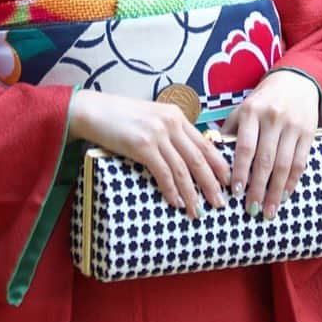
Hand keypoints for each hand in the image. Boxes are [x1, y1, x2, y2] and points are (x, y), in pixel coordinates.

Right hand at [69, 90, 229, 219]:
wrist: (94, 110)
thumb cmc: (120, 116)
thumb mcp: (152, 117)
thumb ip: (169, 132)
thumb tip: (186, 156)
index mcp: (176, 116)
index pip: (204, 143)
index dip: (219, 165)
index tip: (228, 182)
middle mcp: (171, 123)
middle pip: (199, 158)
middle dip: (211, 183)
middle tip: (220, 203)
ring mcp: (157, 134)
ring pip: (183, 169)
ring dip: (193, 193)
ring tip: (199, 211)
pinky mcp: (143, 146)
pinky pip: (163, 173)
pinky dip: (172, 190)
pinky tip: (176, 203)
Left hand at [224, 70, 319, 220]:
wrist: (295, 81)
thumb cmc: (263, 100)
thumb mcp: (243, 108)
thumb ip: (230, 131)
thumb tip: (214, 156)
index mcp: (251, 112)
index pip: (245, 147)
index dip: (241, 171)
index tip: (236, 193)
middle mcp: (273, 118)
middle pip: (265, 160)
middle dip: (258, 188)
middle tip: (252, 210)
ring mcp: (292, 126)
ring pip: (284, 165)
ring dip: (276, 191)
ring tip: (269, 211)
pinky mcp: (308, 133)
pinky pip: (300, 162)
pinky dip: (292, 182)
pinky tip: (285, 195)